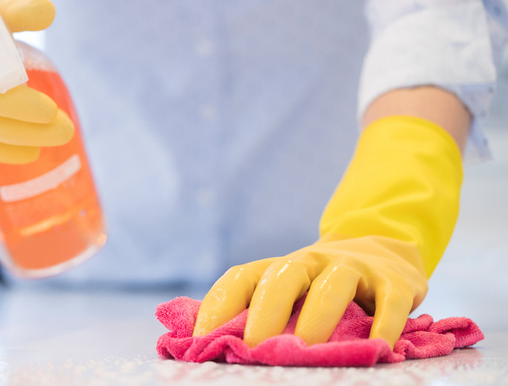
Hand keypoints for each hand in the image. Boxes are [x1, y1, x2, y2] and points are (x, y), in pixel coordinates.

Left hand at [193, 236, 426, 347]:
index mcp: (279, 268)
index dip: (218, 306)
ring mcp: (354, 267)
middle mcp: (311, 261)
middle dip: (266, 312)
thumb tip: (208, 348)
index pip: (241, 278)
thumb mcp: (289, 292)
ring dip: (318, 316)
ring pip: (333, 284)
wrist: (382, 247)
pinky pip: (390, 301)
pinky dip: (385, 324)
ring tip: (307, 348)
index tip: (202, 339)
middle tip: (254, 348)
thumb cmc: (321, 285)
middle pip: (283, 277)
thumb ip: (257, 314)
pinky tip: (378, 349)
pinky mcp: (394, 281)